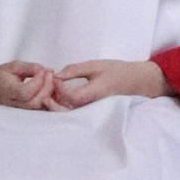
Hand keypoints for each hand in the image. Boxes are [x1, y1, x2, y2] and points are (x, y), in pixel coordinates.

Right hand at [0, 62, 60, 110]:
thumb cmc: (0, 77)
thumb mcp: (12, 67)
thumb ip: (30, 67)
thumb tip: (47, 70)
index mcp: (7, 92)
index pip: (26, 92)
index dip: (38, 80)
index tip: (42, 70)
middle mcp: (14, 105)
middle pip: (36, 101)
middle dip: (47, 86)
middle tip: (49, 73)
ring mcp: (21, 112)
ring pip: (41, 107)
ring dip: (49, 92)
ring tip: (50, 79)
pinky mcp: (28, 113)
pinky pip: (42, 108)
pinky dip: (49, 98)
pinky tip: (48, 87)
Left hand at [53, 59, 169, 106]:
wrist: (133, 81)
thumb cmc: (115, 71)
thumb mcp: (94, 65)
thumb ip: (74, 70)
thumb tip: (55, 75)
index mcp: (94, 94)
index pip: (70, 96)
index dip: (58, 87)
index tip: (53, 74)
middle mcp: (91, 107)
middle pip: (65, 111)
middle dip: (51, 99)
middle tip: (46, 84)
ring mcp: (89, 111)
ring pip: (66, 113)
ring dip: (54, 101)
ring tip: (49, 87)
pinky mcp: (87, 110)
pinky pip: (70, 111)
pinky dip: (60, 103)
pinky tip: (55, 91)